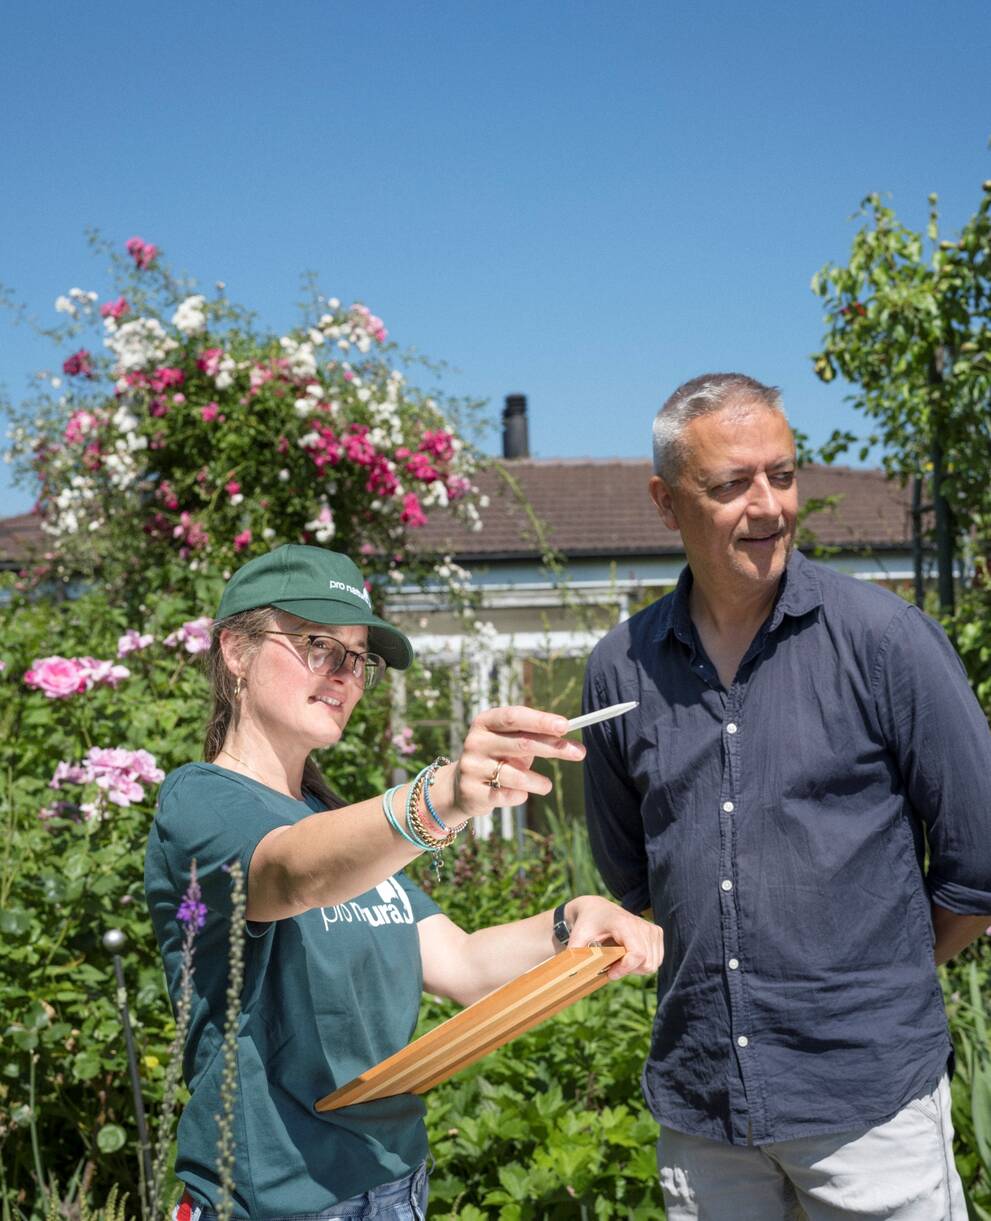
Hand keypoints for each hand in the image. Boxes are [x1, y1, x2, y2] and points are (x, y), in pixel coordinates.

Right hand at [431, 705, 585, 821]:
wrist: (462, 787)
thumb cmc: (498, 758)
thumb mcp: (513, 742)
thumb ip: (537, 739)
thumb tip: (574, 745)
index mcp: (485, 722)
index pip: (514, 716)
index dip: (540, 720)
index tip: (565, 725)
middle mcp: (475, 742)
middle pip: (521, 743)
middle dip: (553, 748)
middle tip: (579, 752)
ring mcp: (471, 767)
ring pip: (516, 775)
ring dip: (539, 782)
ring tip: (546, 785)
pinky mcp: (472, 792)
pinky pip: (507, 796)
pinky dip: (521, 796)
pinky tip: (521, 794)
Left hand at [565, 895, 663, 980]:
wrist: (597, 909)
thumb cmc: (587, 923)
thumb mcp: (578, 937)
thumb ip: (575, 955)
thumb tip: (571, 976)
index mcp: (624, 924)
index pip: (638, 954)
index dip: (625, 969)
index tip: (610, 973)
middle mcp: (642, 924)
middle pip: (647, 963)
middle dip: (628, 970)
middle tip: (612, 966)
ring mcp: (652, 928)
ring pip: (653, 964)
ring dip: (635, 968)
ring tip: (619, 960)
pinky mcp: (657, 932)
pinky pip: (656, 960)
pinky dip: (643, 964)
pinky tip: (628, 957)